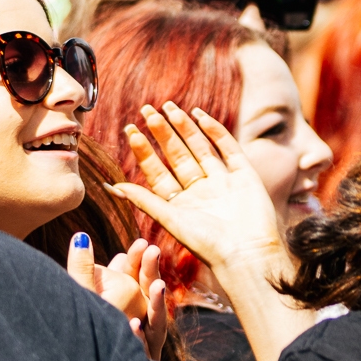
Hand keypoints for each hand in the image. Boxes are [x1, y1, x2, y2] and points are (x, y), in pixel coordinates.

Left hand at [68, 231, 168, 358]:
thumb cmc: (87, 333)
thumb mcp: (86, 298)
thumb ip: (87, 270)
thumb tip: (80, 237)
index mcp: (128, 302)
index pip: (137, 278)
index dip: (139, 261)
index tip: (140, 244)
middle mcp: (141, 320)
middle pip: (149, 295)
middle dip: (152, 273)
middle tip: (153, 252)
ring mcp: (144, 343)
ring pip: (155, 321)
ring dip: (156, 303)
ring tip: (157, 287)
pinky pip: (142, 350)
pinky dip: (139, 338)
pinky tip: (134, 326)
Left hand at [111, 101, 287, 285]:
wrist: (247, 252)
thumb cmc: (208, 245)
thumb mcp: (172, 221)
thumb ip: (146, 201)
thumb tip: (112, 186)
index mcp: (181, 203)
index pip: (158, 171)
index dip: (144, 151)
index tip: (131, 130)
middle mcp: (201, 190)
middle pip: (177, 155)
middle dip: (162, 133)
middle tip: (147, 110)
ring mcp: (223, 181)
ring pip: (200, 147)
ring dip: (185, 127)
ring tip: (169, 107)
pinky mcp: (244, 175)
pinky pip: (227, 148)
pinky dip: (215, 131)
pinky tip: (200, 115)